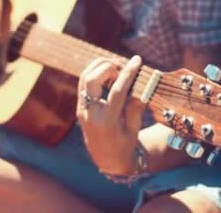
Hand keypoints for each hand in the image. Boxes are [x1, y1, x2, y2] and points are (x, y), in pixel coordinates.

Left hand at [77, 55, 145, 174]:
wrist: (106, 160)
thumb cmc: (125, 145)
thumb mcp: (134, 129)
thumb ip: (136, 107)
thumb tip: (141, 85)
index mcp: (107, 121)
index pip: (117, 90)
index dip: (128, 73)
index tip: (137, 60)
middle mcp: (90, 114)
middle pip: (92, 79)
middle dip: (108, 67)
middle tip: (123, 66)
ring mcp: (82, 109)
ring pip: (84, 77)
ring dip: (100, 67)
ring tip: (117, 68)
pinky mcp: (79, 106)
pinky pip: (83, 82)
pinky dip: (95, 73)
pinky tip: (109, 74)